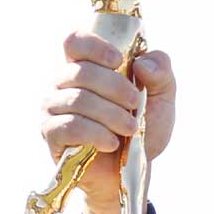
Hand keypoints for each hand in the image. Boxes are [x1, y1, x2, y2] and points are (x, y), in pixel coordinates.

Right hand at [40, 31, 175, 213]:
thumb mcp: (163, 98)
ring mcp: (53, 108)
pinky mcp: (51, 134)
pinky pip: (71, 126)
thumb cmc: (143, 129)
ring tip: (130, 129)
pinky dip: (97, 134)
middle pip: (81, 71)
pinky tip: (111, 143)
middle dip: (115, 88)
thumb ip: (161, 73)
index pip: (75, 41)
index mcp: (87, 66)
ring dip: (111, 114)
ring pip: (78, 99)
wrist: (131, 172)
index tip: (118, 60)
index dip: (95, 46)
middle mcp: (64, 83)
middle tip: (134, 105)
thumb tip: (142, 62)